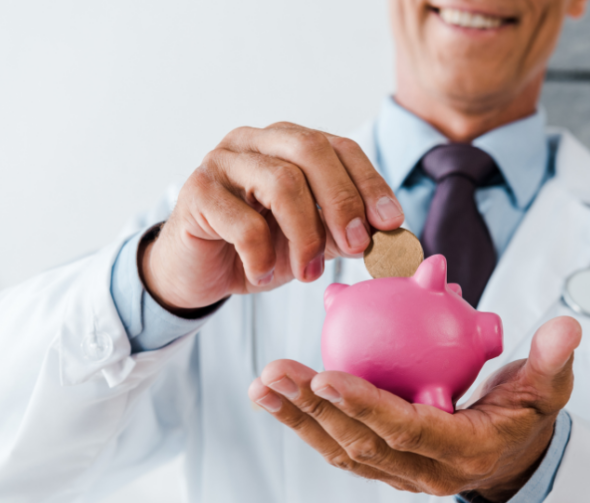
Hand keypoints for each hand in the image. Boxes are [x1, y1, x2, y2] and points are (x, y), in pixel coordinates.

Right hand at [143, 123, 405, 310]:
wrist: (200, 272)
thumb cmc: (260, 249)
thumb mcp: (314, 241)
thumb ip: (347, 232)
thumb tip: (393, 236)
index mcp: (290, 143)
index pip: (341, 148)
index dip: (370, 183)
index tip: (391, 223)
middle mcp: (256, 141)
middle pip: (311, 151)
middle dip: (343, 201)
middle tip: (358, 247)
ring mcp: (222, 161)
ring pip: (280, 182)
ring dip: (305, 234)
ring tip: (309, 273)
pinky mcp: (196, 192)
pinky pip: (242, 221)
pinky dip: (262, 255)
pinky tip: (264, 274)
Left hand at [248, 317, 581, 502]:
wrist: (516, 458)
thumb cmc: (529, 415)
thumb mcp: (549, 389)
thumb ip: (554, 360)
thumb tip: (566, 326)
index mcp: (464, 451)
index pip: (407, 430)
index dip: (366, 406)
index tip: (327, 373)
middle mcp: (425, 471)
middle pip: (360, 443)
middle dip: (313, 409)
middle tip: (275, 372)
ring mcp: (402, 472)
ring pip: (341, 450)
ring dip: (298, 418)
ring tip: (263, 384)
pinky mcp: (386, 465)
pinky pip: (341, 446)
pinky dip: (307, 423)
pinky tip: (278, 396)